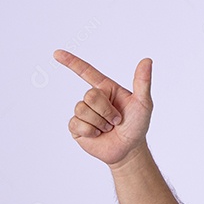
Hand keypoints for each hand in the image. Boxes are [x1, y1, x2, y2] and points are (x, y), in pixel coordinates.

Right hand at [54, 49, 152, 165]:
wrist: (129, 149)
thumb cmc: (137, 125)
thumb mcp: (143, 103)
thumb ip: (143, 82)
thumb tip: (147, 60)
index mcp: (106, 88)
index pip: (86, 71)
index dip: (71, 62)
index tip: (56, 53)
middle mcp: (93, 99)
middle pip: (89, 95)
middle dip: (106, 110)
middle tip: (116, 120)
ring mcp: (84, 113)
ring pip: (82, 110)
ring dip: (100, 122)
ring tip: (108, 128)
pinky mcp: (77, 128)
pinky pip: (76, 124)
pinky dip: (90, 131)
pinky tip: (97, 134)